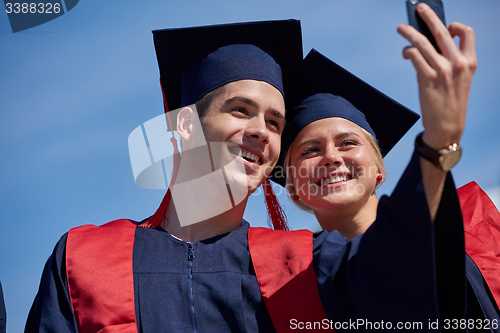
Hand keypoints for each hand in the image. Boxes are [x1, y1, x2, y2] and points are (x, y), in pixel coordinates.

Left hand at [397, 2, 476, 148]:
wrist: (447, 126)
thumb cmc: (450, 102)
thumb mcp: (459, 80)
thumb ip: (451, 62)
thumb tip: (430, 44)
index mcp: (470, 62)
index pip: (467, 33)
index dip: (456, 26)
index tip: (446, 25)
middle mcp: (457, 63)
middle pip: (442, 31)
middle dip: (428, 16)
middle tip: (419, 7)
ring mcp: (442, 70)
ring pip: (423, 42)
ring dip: (409, 32)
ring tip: (401, 28)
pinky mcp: (427, 78)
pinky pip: (414, 55)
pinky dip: (407, 51)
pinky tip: (405, 54)